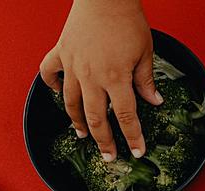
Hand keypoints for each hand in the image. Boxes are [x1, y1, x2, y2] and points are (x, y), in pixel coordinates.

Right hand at [39, 0, 159, 160]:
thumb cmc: (127, 20)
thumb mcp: (146, 52)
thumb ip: (146, 80)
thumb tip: (154, 101)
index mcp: (116, 78)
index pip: (127, 117)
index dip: (133, 138)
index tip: (137, 152)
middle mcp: (92, 76)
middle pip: (97, 118)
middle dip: (105, 141)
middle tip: (109, 156)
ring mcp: (73, 66)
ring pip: (71, 102)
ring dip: (77, 121)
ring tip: (83, 135)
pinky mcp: (61, 52)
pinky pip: (50, 72)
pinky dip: (51, 84)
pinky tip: (56, 93)